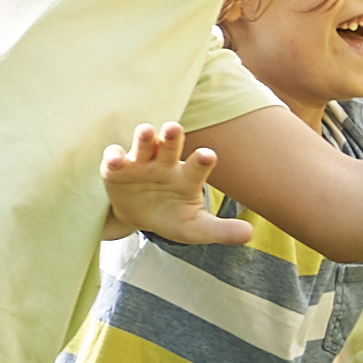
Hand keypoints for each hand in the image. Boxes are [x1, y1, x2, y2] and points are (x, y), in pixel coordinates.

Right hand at [96, 121, 223, 242]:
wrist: (139, 219)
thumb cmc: (172, 217)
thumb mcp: (195, 228)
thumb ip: (220, 230)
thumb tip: (249, 234)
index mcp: (188, 176)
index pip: (198, 165)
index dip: (202, 160)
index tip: (207, 156)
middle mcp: (166, 163)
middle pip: (171, 145)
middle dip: (172, 136)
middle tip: (175, 128)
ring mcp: (141, 163)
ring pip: (144, 144)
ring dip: (145, 137)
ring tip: (146, 131)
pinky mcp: (117, 169)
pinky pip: (114, 157)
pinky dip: (113, 156)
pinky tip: (116, 159)